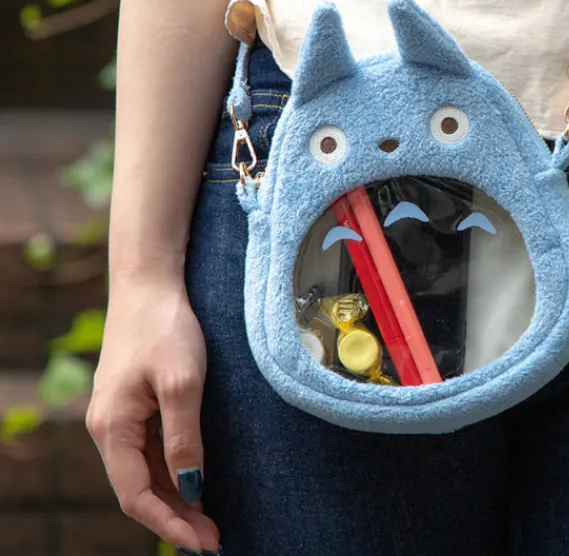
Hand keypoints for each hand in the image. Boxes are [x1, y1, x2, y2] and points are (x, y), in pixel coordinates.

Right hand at [86, 280, 220, 553]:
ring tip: (207, 518)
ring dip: (174, 496)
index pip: (136, 496)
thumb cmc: (165, 327)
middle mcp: (108, 428)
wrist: (149, 283)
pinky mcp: (133, 402)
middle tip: (214, 537)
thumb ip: (184, 438)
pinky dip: (170, 471)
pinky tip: (193, 477)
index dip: (170, 524)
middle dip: (175, 517)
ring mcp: (119, 415)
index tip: (205, 542)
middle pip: (138, 489)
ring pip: (144, 471)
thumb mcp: (182, 383)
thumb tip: (191, 487)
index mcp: (112, 428)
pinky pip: (148, 450)